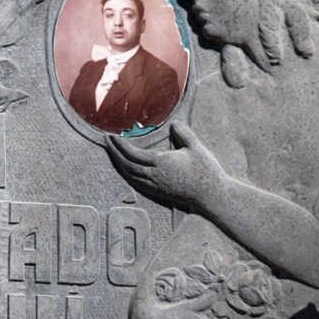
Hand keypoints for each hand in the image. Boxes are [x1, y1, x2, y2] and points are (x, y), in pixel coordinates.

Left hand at [105, 122, 224, 212]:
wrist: (211, 195)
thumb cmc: (206, 170)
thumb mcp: (196, 148)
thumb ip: (184, 134)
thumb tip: (174, 123)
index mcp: (161, 163)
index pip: (133, 154)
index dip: (120, 145)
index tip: (111, 136)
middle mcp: (155, 176)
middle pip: (126, 165)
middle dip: (114, 153)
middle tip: (106, 141)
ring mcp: (155, 186)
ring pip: (130, 175)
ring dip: (118, 163)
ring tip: (112, 153)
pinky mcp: (159, 192)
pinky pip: (136, 183)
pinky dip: (127, 174)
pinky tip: (126, 169)